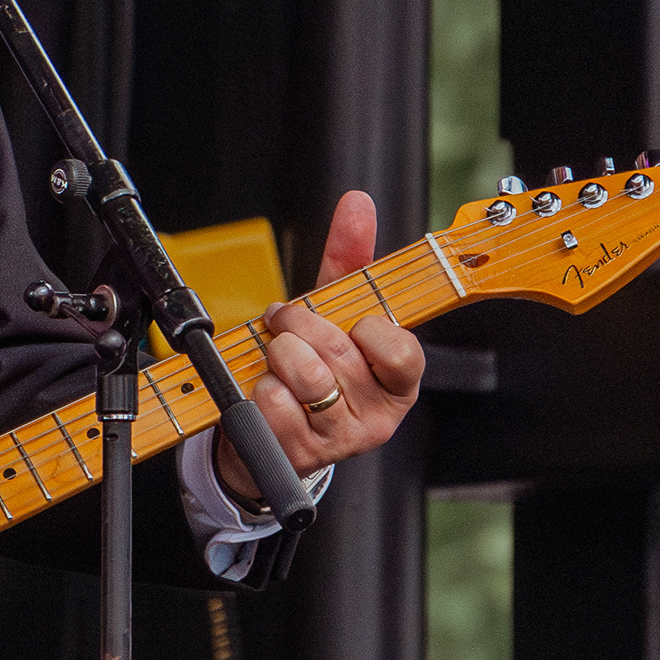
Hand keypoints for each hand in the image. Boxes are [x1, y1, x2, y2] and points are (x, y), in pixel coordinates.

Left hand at [212, 189, 425, 499]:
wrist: (270, 428)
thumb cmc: (314, 365)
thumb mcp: (336, 312)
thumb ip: (350, 258)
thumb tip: (357, 204)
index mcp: (399, 381)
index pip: (401, 351)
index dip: (364, 327)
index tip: (343, 319)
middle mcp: (376, 416)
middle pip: (340, 355)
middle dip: (299, 324)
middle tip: (283, 321)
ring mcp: (338, 440)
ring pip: (306, 378)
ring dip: (278, 355)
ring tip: (276, 357)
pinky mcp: (297, 455)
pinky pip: (272, 403)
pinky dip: (258, 386)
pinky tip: (264, 389)